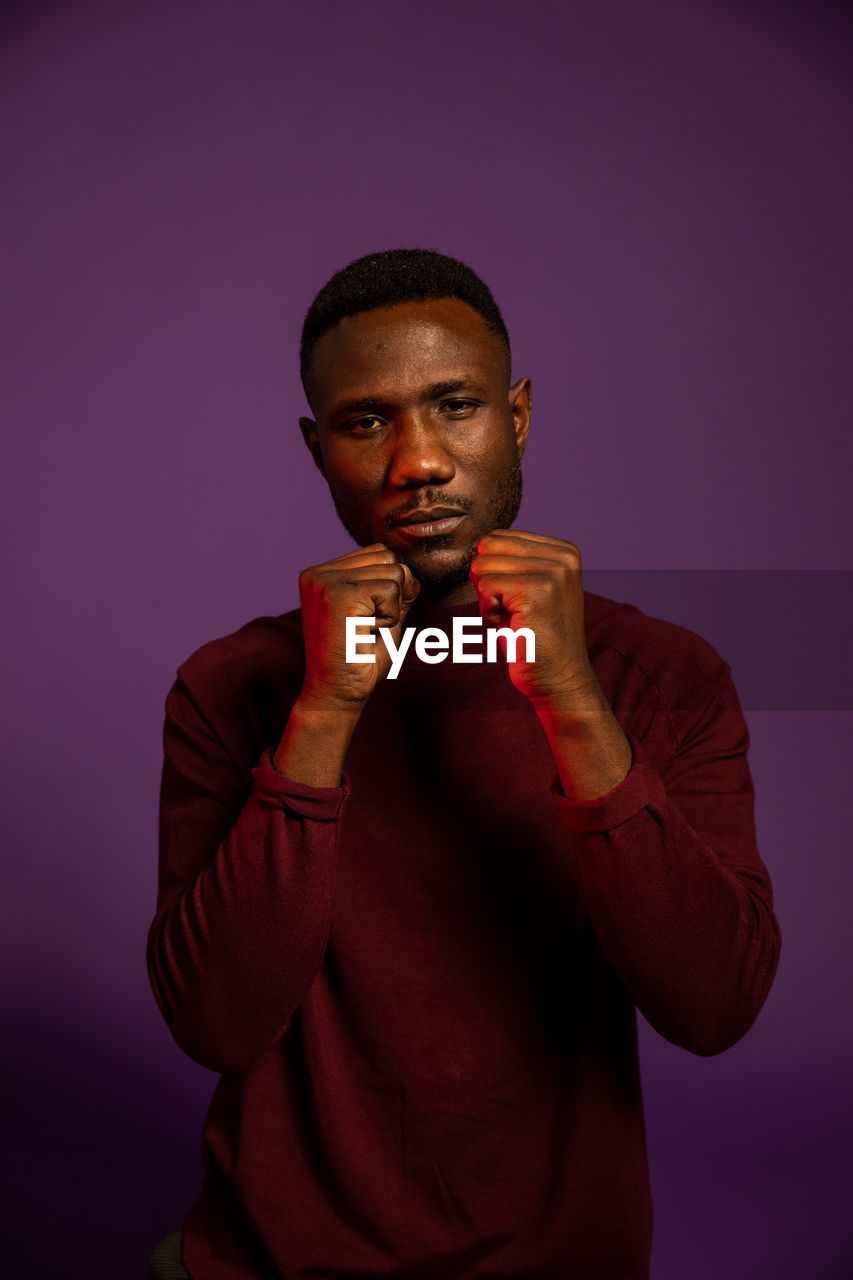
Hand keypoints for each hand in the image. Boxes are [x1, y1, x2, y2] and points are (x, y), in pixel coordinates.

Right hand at [297, 543, 420, 711]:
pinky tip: (365, 633)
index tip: (368, 620)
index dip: (391, 585)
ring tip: (365, 630)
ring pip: (394, 571)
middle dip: (394, 594)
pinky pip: (391, 589)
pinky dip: (389, 616)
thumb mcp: (382, 616)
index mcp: (321, 574)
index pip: (377, 553)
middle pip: (387, 556)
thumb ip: (394, 589)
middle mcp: (317, 573)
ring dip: (391, 607)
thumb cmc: (359, 662)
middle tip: (368, 627)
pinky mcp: (338, 592)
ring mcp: (324, 580)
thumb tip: (410, 569)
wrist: (337, 695)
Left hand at [469, 529, 596, 705]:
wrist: (559, 680)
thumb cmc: (535, 639)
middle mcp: (563, 557)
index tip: (518, 601)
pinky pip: (485, 587)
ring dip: (488, 599)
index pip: (498, 538)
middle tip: (513, 612)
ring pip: (482, 566)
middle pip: (488, 548)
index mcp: (564, 552)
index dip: (494, 573)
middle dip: (487, 583)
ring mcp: (553, 572)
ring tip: (515, 620)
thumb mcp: (527, 589)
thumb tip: (477, 545)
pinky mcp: (537, 591)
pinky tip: (512, 627)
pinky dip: (488, 611)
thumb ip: (511, 562)